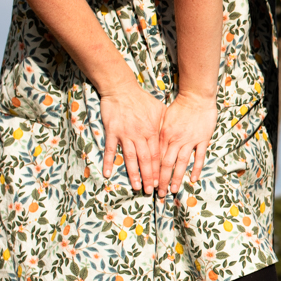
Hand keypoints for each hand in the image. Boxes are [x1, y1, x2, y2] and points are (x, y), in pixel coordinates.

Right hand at [98, 77, 165, 194]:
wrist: (121, 88)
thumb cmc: (142, 99)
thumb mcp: (160, 110)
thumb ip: (165, 126)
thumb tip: (173, 137)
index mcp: (152, 131)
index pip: (157, 155)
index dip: (159, 170)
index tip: (161, 182)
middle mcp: (140, 135)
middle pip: (146, 160)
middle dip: (149, 177)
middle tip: (150, 191)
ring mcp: (125, 134)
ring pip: (130, 158)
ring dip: (133, 173)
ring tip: (136, 187)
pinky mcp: (112, 131)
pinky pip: (110, 149)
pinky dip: (109, 162)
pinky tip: (108, 174)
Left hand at [157, 90, 217, 195]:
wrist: (196, 97)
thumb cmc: (180, 106)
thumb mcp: (164, 118)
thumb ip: (159, 132)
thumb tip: (151, 146)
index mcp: (164, 134)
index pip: (156, 157)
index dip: (152, 172)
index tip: (150, 183)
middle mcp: (175, 139)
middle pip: (166, 163)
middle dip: (162, 180)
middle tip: (159, 194)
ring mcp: (190, 140)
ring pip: (181, 163)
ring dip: (177, 178)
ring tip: (173, 190)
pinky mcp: (202, 139)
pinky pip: (199, 157)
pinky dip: (196, 168)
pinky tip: (193, 179)